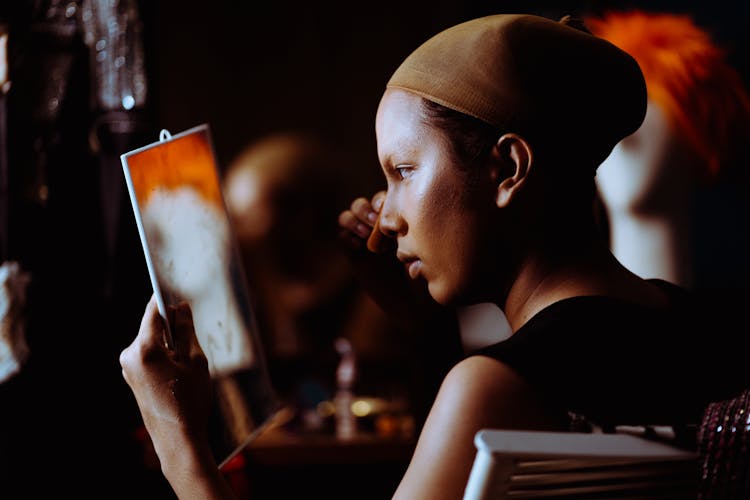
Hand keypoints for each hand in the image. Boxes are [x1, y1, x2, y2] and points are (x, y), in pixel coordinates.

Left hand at [120, 296, 212, 475]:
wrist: (177, 439)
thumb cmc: (189, 400)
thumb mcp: (195, 360)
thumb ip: (187, 330)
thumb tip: (182, 308)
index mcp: (145, 348)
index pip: (154, 310)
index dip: (167, 299)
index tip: (178, 289)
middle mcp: (130, 355)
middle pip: (153, 325)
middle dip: (173, 326)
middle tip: (194, 341)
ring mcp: (128, 367)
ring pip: (152, 340)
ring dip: (170, 343)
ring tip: (187, 365)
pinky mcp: (132, 376)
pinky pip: (149, 354)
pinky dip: (164, 355)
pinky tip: (178, 373)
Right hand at [337, 191, 435, 330]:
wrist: (416, 307)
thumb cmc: (429, 280)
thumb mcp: (428, 260)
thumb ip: (416, 247)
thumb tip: (408, 248)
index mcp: (400, 220)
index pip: (386, 198)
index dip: (383, 200)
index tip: (386, 211)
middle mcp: (380, 226)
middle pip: (365, 204)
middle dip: (366, 208)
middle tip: (374, 221)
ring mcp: (365, 239)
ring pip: (350, 215)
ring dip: (355, 219)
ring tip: (364, 233)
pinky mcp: (354, 254)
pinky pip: (342, 236)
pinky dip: (346, 236)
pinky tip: (357, 247)